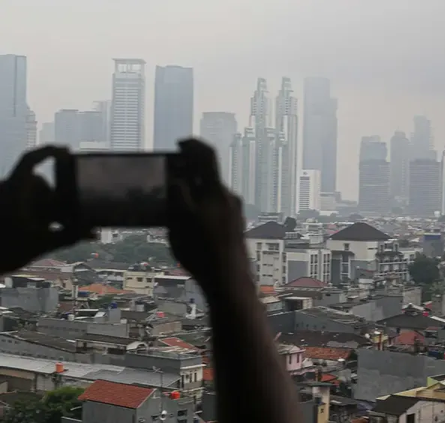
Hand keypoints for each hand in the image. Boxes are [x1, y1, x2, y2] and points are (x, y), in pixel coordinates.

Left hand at [0, 146, 94, 272]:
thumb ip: (68, 236)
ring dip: (51, 210)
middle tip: (70, 213)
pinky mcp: (12, 214)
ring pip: (37, 198)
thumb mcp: (41, 244)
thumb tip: (93, 231)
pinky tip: (56, 230)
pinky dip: (45, 217)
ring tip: (58, 228)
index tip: (66, 151)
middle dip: (56, 198)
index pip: (30, 161)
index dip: (47, 152)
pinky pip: (31, 209)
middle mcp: (11, 193)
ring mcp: (10, 204)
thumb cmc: (7, 251)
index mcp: (14, 192)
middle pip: (41, 185)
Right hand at [167, 139, 248, 296]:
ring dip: (196, 190)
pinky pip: (216, 207)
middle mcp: (229, 198)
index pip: (206, 156)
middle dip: (191, 171)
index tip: (179, 145)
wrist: (229, 281)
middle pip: (209, 175)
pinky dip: (203, 205)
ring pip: (211, 193)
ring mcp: (234, 213)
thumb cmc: (202, 252)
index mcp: (216, 192)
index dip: (192, 146)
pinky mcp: (235, 226)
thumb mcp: (181, 221)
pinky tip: (192, 220)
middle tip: (174, 174)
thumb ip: (178, 195)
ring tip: (178, 202)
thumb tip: (177, 177)